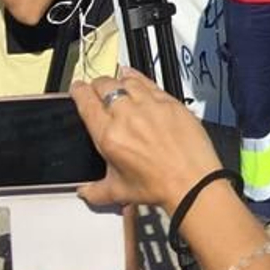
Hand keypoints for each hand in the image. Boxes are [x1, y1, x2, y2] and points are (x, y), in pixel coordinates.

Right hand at [72, 69, 222, 211]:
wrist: (192, 181)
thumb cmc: (158, 186)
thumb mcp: (119, 192)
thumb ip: (95, 191)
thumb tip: (84, 191)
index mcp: (109, 135)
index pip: (86, 102)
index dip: (79, 91)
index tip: (77, 89)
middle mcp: (127, 115)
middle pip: (105, 85)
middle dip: (97, 85)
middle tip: (96, 88)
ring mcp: (150, 105)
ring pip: (127, 80)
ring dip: (117, 80)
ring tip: (115, 83)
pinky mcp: (170, 101)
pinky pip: (149, 82)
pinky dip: (138, 77)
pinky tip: (134, 78)